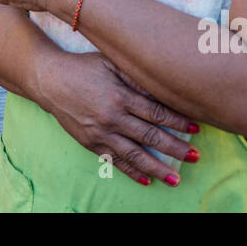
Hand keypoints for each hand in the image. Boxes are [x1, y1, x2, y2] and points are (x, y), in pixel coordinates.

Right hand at [40, 51, 199, 185]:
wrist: (50, 81)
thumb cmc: (84, 68)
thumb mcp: (111, 64)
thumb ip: (136, 76)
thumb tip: (163, 85)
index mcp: (120, 96)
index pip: (156, 113)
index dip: (178, 121)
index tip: (196, 128)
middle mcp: (112, 118)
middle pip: (150, 137)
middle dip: (176, 148)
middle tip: (196, 157)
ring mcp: (101, 134)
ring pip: (135, 155)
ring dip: (157, 168)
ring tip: (176, 179)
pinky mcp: (91, 144)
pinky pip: (115, 162)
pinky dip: (132, 173)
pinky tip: (147, 181)